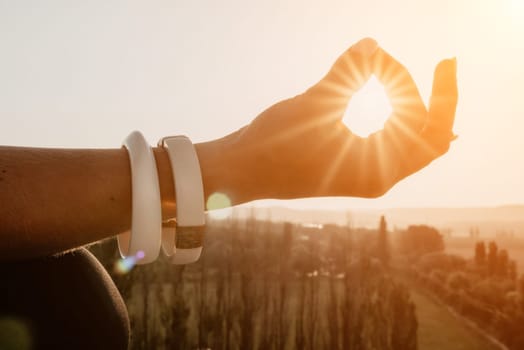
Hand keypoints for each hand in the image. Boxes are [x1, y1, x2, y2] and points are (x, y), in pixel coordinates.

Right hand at [214, 38, 457, 201]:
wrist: (239, 171)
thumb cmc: (272, 145)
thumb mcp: (312, 105)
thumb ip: (346, 73)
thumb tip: (372, 43)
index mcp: (376, 173)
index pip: (421, 125)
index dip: (414, 84)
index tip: (383, 56)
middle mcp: (377, 178)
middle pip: (431, 140)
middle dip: (441, 101)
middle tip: (447, 64)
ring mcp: (365, 174)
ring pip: (414, 144)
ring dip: (420, 108)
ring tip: (437, 78)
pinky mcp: (351, 166)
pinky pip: (393, 144)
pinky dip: (401, 119)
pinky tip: (402, 99)